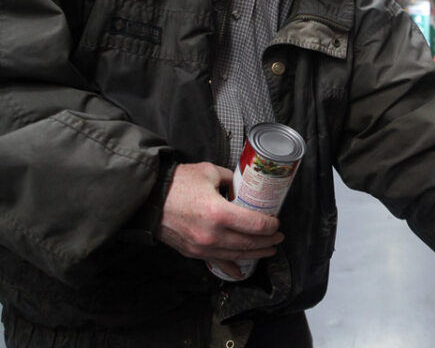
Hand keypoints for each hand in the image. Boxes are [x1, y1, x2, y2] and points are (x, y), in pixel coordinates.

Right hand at [157, 162, 283, 277]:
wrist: (147, 200)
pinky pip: (217, 262)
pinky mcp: (193, 252)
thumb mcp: (209, 172)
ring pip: (236, 255)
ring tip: (268, 250)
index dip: (271, 225)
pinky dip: (231, 267)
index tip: (276, 222)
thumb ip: (230, 180)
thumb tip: (242, 187)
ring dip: (255, 254)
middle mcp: (213, 235)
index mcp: (219, 213)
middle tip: (278, 237)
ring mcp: (202, 247)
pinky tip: (241, 271)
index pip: (255, 225)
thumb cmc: (177, 183)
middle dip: (268, 241)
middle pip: (249, 243)